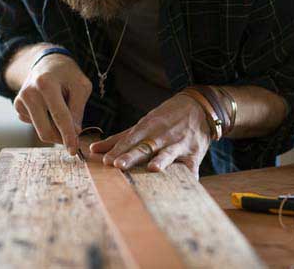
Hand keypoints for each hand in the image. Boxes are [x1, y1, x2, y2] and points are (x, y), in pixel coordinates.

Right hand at [13, 53, 91, 154]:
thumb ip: (78, 109)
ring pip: (40, 130)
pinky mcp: (17, 106)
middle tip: (75, 139)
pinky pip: (35, 124)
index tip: (73, 150)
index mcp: (46, 84)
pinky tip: (50, 108)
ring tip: (63, 111)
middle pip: (45, 129)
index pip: (60, 116)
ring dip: (55, 129)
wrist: (46, 62)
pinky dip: (46, 122)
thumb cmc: (67, 74)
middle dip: (61, 138)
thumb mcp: (81, 86)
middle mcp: (29, 93)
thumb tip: (75, 133)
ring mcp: (20, 100)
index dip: (68, 135)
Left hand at [90, 94, 211, 177]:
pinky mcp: (194, 153)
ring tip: (153, 168)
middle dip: (132, 156)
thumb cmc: (166, 118)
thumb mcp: (144, 124)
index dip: (118, 150)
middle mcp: (162, 135)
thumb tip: (93, 149)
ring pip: (168, 153)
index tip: (105, 161)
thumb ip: (119, 138)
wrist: (200, 107)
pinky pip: (191, 166)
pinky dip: (189, 175)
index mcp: (148, 127)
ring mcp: (179, 144)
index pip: (129, 140)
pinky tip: (187, 184)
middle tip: (118, 165)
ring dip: (161, 160)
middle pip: (144, 147)